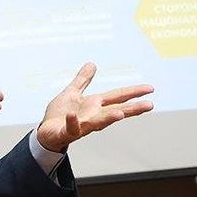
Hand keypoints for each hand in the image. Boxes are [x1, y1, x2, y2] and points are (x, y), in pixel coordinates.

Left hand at [37, 62, 153, 151]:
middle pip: (114, 112)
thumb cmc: (59, 115)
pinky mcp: (66, 132)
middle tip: (149, 106)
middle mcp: (92, 116)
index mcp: (94, 105)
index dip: (133, 92)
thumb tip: (92, 64)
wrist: (45, 133)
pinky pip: (71, 128)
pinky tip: (73, 115)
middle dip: (131, 109)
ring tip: (120, 114)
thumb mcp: (72, 93)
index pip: (117, 97)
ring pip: (97, 123)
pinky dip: (73, 122)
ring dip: (108, 118)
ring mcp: (81, 125)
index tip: (150, 89)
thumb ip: (82, 80)